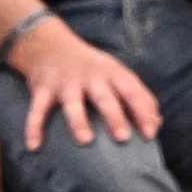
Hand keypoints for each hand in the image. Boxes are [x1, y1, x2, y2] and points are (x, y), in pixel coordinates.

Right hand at [7, 11, 160, 151]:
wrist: (50, 45)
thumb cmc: (92, 68)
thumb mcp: (117, 75)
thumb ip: (138, 97)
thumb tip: (157, 123)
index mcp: (112, 73)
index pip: (132, 91)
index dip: (142, 111)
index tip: (150, 133)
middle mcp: (90, 76)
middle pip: (104, 97)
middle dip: (114, 116)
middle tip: (123, 138)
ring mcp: (65, 82)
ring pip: (72, 103)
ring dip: (78, 121)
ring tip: (85, 140)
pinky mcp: (43, 88)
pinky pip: (38, 109)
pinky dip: (33, 127)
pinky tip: (34, 146)